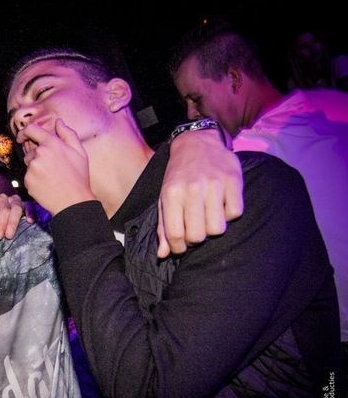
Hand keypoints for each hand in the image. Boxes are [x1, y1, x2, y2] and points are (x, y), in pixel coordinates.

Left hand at [0, 193, 32, 239]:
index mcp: (0, 199)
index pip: (3, 210)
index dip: (2, 224)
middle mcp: (12, 199)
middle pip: (15, 208)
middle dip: (12, 223)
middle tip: (9, 236)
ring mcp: (21, 203)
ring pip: (24, 207)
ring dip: (21, 220)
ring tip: (21, 230)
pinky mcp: (28, 208)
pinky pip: (31, 208)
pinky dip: (32, 214)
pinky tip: (30, 221)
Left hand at [20, 119, 94, 214]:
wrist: (73, 201)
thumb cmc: (79, 177)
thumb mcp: (80, 152)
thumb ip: (68, 134)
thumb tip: (59, 122)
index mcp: (53, 143)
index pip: (32, 130)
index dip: (25, 132)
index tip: (22, 136)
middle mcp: (40, 153)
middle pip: (30, 150)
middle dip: (36, 156)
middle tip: (50, 167)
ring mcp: (32, 167)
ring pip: (29, 164)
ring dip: (36, 168)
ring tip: (51, 177)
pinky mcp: (27, 180)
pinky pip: (27, 176)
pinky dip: (34, 180)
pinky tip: (46, 184)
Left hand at [158, 129, 243, 256]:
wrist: (197, 142)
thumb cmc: (179, 176)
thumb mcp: (165, 197)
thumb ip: (163, 226)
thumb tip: (163, 255)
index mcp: (171, 195)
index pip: (176, 235)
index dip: (179, 248)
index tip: (181, 246)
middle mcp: (192, 190)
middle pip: (197, 236)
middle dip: (196, 239)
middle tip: (196, 229)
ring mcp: (214, 184)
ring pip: (218, 228)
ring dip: (213, 228)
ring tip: (208, 217)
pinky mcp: (233, 180)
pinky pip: (235, 213)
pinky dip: (229, 214)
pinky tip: (222, 205)